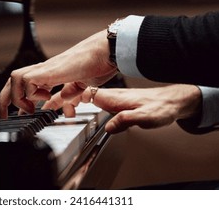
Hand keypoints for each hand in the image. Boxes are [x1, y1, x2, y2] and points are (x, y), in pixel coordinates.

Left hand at [0, 30, 118, 116]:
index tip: (17, 115)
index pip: (23, 85)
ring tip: (30, 109)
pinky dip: (32, 93)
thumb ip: (65, 98)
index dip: (16, 100)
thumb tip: (58, 108)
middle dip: (5, 100)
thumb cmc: (96, 65)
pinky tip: (46, 97)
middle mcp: (44, 70)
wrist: (106, 52)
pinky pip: (28, 80)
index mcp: (49, 74)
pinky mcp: (50, 70)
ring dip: (18, 97)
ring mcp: (46, 69)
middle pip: (13, 80)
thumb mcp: (77, 88)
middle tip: (4, 116)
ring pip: (15, 78)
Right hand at [46, 84, 202, 133]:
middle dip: (60, 97)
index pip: (85, 94)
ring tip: (52, 105)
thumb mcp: (146, 118)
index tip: (52, 102)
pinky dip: (78, 100)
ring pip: (83, 94)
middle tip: (44, 104)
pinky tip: (74, 105)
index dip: (68, 97)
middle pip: (79, 93)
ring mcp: (111, 97)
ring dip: (67, 98)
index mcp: (113, 98)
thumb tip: (110, 126)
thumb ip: (128, 120)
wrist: (173, 101)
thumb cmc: (161, 108)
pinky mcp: (115, 100)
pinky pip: (90, 98)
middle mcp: (110, 96)